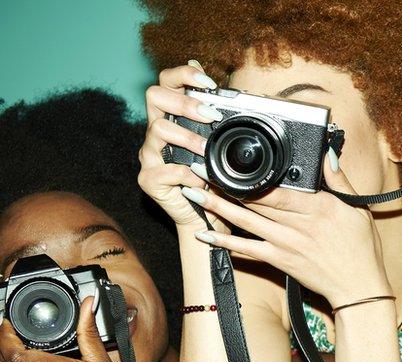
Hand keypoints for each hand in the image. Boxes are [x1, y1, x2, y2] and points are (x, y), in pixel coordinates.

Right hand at [138, 61, 229, 230]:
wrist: (206, 215)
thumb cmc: (213, 178)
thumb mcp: (219, 145)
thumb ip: (214, 119)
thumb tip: (218, 87)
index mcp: (172, 118)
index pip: (167, 82)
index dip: (184, 74)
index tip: (209, 82)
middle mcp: (156, 132)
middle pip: (154, 95)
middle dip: (184, 101)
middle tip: (211, 115)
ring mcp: (150, 155)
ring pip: (158, 129)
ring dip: (188, 138)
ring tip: (207, 151)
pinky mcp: (149, 179)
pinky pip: (164, 170)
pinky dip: (186, 174)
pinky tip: (200, 181)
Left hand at [181, 151, 391, 305]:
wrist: (359, 287)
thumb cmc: (361, 249)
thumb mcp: (358, 209)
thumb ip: (339, 181)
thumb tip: (327, 156)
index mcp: (318, 206)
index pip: (278, 188)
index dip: (250, 175)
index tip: (229, 161)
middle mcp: (298, 224)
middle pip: (255, 200)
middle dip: (224, 184)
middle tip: (198, 170)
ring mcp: (286, 243)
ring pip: (246, 221)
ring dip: (217, 207)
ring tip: (193, 193)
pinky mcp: (279, 260)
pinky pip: (247, 250)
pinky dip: (224, 243)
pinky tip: (204, 235)